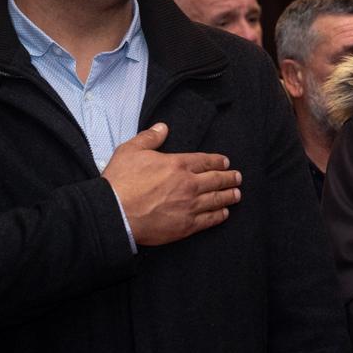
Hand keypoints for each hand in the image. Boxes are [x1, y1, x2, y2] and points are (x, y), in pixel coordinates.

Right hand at [102, 123, 241, 245]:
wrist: (114, 213)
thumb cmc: (120, 181)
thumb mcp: (130, 151)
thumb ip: (149, 138)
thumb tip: (163, 127)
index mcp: (178, 165)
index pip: (205, 161)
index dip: (218, 161)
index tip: (226, 162)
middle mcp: (188, 184)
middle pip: (217, 180)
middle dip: (230, 178)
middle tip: (238, 177)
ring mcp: (189, 206)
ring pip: (217, 199)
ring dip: (229, 196)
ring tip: (237, 194)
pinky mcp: (186, 225)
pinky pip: (209, 219)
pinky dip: (219, 215)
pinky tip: (225, 213)